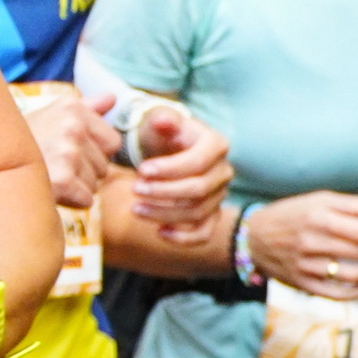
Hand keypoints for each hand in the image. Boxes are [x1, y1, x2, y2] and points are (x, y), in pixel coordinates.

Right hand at [25, 91, 119, 209]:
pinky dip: (70, 201)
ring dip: (76, 186)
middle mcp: (72, 127)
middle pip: (104, 167)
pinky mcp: (62, 180)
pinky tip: (51, 189)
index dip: (94, 152)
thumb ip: (88, 107)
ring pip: (95, 185)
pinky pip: (86, 200)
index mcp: (73, 108)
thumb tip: (114, 97)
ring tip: (49, 174)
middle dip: (84, 171)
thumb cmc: (27, 140)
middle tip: (54, 164)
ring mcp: (67, 153)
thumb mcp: (53, 115)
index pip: (113, 142)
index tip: (68, 149)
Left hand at [129, 110, 232, 243]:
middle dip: (163, 192)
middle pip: (198, 190)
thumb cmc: (163, 131)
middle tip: (134, 189)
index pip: (197, 162)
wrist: (169, 147)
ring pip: (197, 212)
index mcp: (216, 145)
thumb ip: (163, 118)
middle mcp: (223, 171)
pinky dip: (184, 238)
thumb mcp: (161, 119)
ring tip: (135, 208)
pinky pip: (204, 233)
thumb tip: (162, 121)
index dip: (169, 169)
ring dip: (165, 214)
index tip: (142, 170)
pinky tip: (159, 232)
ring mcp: (219, 194)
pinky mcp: (211, 213)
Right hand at [246, 192, 357, 298]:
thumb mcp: (318, 200)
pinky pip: (338, 293)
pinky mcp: (302, 283)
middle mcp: (312, 240)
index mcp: (318, 216)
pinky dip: (357, 291)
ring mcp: (306, 264)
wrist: (251, 236)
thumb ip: (355, 205)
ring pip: (354, 274)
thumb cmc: (292, 214)